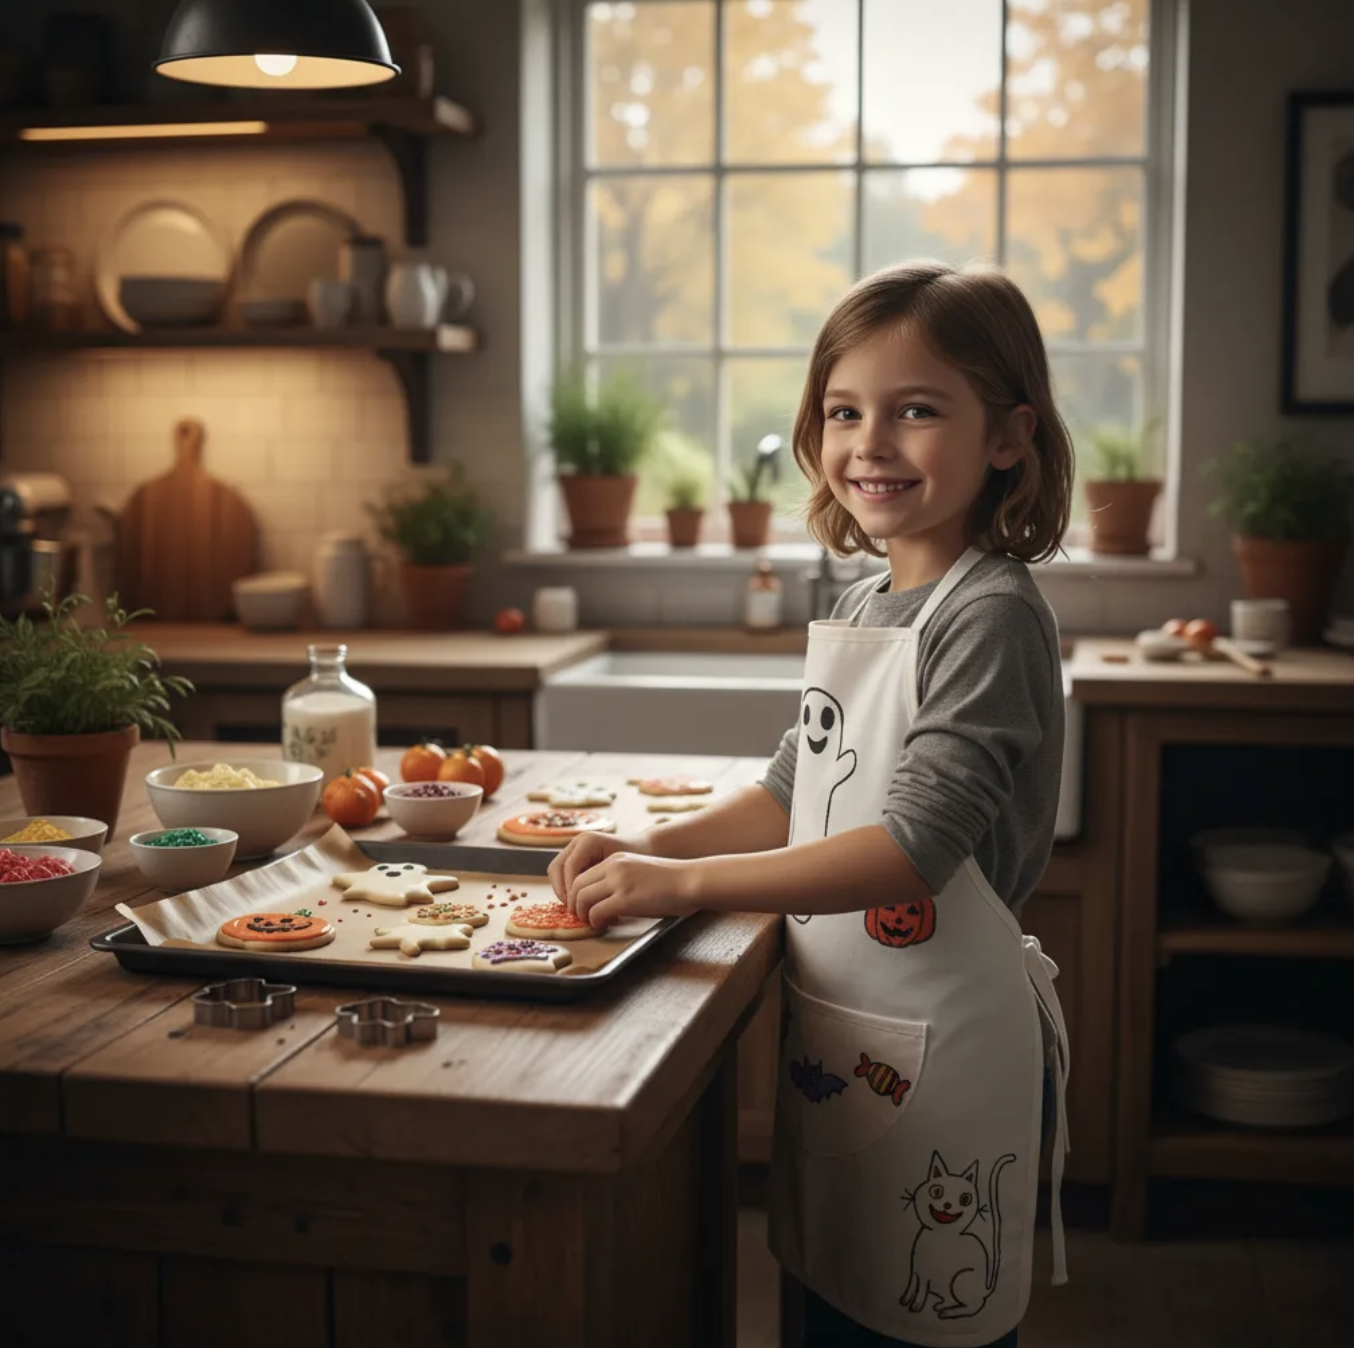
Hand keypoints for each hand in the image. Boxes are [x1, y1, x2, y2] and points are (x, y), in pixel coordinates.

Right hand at [548, 830, 650, 905]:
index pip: (569, 867)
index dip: (571, 889)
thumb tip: (592, 908)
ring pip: (557, 871)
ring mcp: (575, 848)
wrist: (645, 846)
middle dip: (562, 891)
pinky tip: (581, 901)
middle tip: (573, 909)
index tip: (580, 907)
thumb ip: (605, 885)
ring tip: (576, 907)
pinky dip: (568, 888)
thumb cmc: (638, 857)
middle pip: (557, 868)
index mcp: (588, 841)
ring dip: (563, 891)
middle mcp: (578, 842)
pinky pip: (564, 873)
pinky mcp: (577, 857)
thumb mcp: (622, 871)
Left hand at [569, 852, 701, 930]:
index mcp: (617, 859)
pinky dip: (596, 922)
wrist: (690, 880)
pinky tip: (605, 925)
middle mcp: (613, 867)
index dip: (577, 894)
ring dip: (583, 915)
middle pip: (577, 886)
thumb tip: (606, 900)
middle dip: (576, 905)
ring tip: (593, 923)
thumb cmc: (672, 881)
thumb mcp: (641, 871)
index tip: (583, 907)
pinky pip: (596, 912)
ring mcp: (618, 882)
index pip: (582, 875)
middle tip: (582, 918)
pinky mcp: (625, 899)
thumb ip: (622, 880)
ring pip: (582, 899)